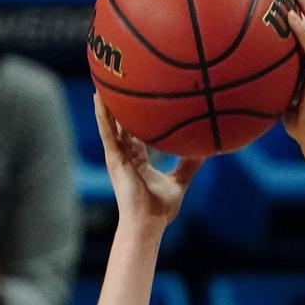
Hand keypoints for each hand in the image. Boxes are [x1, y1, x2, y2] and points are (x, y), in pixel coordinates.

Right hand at [92, 95, 200, 234]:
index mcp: (139, 161)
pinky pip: (107, 132)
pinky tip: (99, 98)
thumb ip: (189, 165)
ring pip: (111, 124)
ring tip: (103, 80)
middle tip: (120, 82)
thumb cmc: (160, 209)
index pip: (137, 134)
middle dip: (120, 106)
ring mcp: (118, 156)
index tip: (142, 100)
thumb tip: (206, 151)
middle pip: (122, 125)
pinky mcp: (114, 158)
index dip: (138, 118)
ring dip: (106, 103)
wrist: (148, 224)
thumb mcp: (179, 182)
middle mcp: (126, 156)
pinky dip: (102, 115)